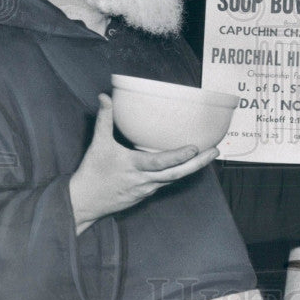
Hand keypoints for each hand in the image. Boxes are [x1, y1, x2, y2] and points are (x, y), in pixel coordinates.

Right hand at [69, 94, 217, 234]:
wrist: (83, 203)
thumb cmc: (91, 173)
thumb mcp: (98, 144)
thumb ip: (104, 120)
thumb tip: (105, 97)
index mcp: (134, 166)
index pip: (161, 163)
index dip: (179, 156)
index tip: (196, 148)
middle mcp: (144, 180)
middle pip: (177, 174)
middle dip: (198, 163)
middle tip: (215, 151)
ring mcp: (146, 189)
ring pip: (174, 179)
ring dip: (192, 168)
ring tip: (209, 155)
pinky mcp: (146, 195)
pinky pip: (166, 183)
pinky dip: (179, 173)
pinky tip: (188, 165)